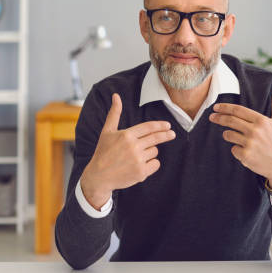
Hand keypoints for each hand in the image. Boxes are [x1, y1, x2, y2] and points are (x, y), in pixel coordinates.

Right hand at [80, 93, 175, 209]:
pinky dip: (151, 164)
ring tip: (136, 156)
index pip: (148, 127)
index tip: (168, 126)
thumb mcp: (107, 131)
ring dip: (150, 152)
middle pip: (156, 138)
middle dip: (166, 135)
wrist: (99, 177)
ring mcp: (138, 160)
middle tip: (172, 134)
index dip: (160, 125)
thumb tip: (116, 95)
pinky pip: (156, 164)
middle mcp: (133, 147)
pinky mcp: (141, 173)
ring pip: (154, 151)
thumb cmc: (103, 152)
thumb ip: (114, 113)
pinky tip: (141, 165)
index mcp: (126, 135)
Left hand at [209, 84, 271, 190]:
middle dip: (219, 118)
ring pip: (229, 135)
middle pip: (230, 121)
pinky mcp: (246, 155)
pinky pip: (233, 149)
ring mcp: (250, 143)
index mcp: (262, 121)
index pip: (238, 110)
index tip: (216, 107)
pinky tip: (246, 152)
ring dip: (228, 135)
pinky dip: (237, 150)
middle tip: (212, 117)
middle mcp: (255, 131)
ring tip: (236, 138)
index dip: (225, 108)